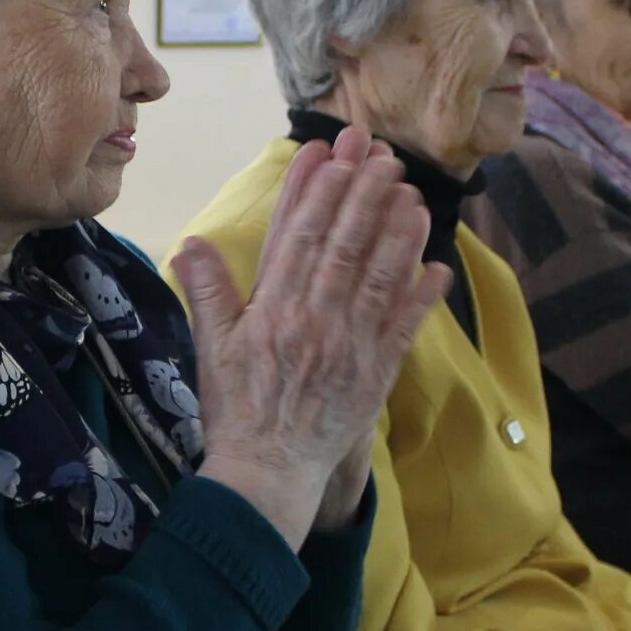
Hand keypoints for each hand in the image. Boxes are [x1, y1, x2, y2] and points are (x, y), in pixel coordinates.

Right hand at [176, 128, 451, 549]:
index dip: (318, 194)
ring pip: (380, 278)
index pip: (298, 238)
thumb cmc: (237, 410)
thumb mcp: (212, 349)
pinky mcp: (376, 373)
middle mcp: (315, 321)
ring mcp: (350, 346)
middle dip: (365, 197)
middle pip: (344, 246)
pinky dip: (423, 296)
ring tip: (412, 194)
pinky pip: (404, 327)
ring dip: (399, 233)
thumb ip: (207, 292)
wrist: (267, 474)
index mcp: (273, 311)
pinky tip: (438, 265)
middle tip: (383, 157)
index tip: (333, 157)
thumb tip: (192, 241)